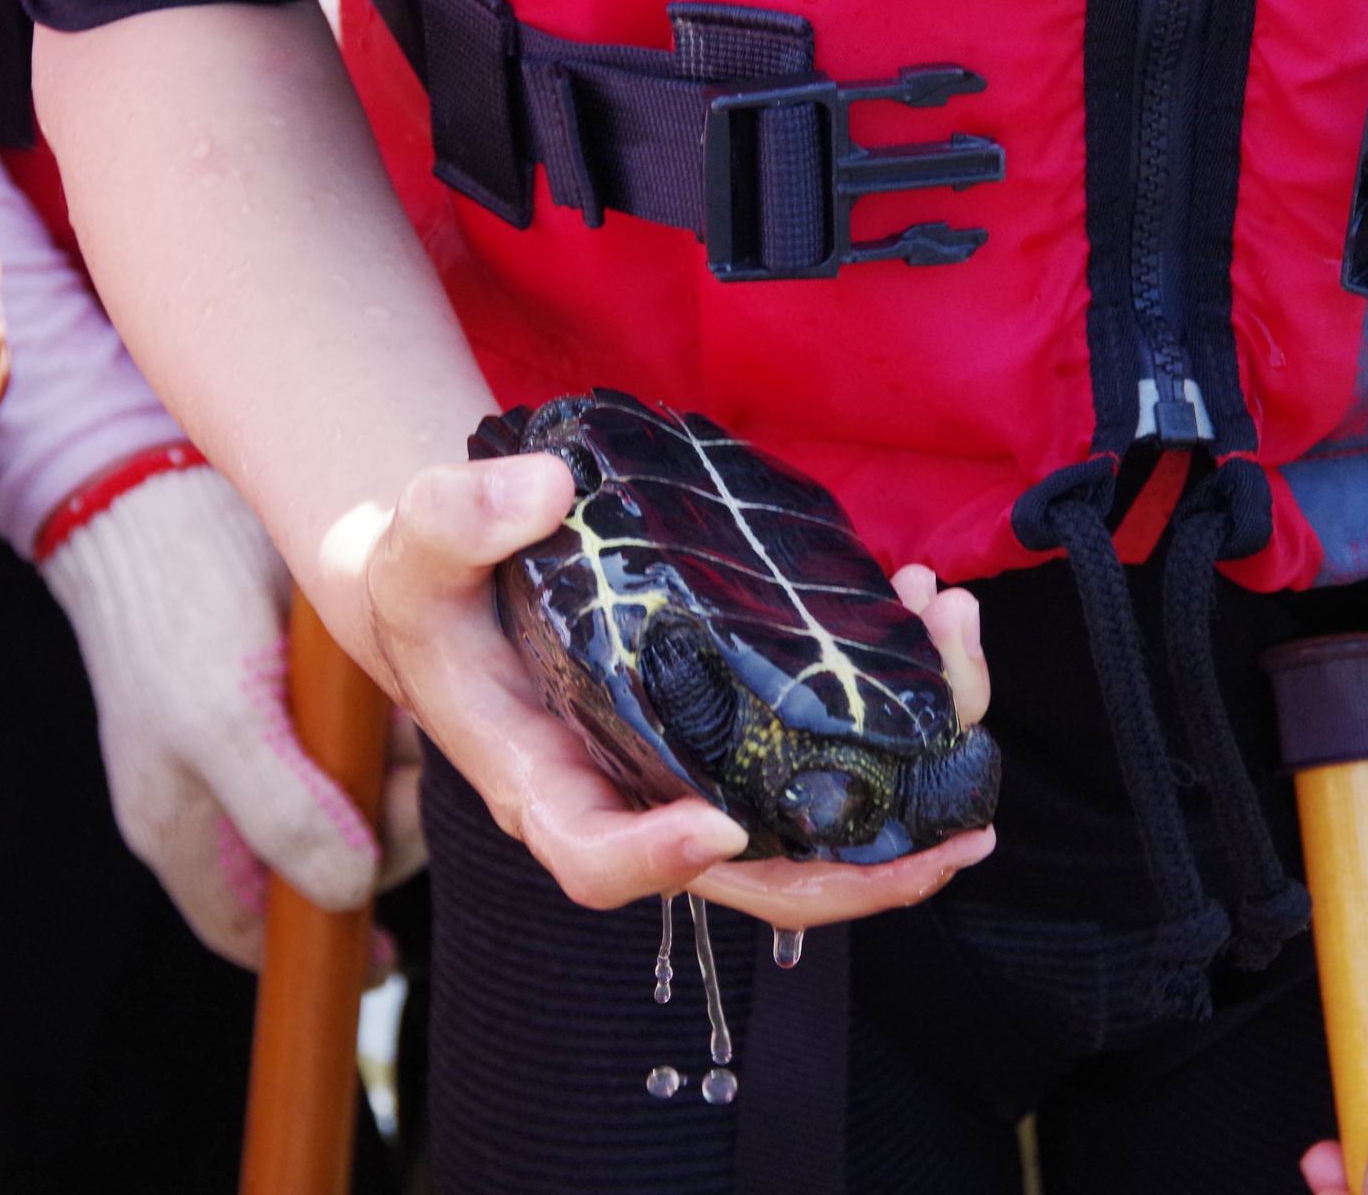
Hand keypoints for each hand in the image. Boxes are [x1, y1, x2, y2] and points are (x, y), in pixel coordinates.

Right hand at [42, 463, 422, 967]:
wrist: (165, 487)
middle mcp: (226, 796)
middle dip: (380, 833)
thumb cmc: (175, 608)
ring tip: (404, 723)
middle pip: (326, 862)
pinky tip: (407, 694)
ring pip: (358, 798)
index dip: (319, 944)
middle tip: (407, 776)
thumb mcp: (220, 717)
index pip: (255, 928)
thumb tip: (348, 893)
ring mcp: (265, 742)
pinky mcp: (303, 692)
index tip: (390, 950)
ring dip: (397, 772)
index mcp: (185, 830)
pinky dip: (395, 725)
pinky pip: (365, 736)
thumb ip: (282, 813)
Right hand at [364, 457, 993, 924]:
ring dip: (909, 770)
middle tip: (957, 842)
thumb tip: (548, 490)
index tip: (717, 821)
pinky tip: (923, 619)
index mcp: (546, 786)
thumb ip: (453, 523)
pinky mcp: (738, 727)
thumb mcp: (410, 555)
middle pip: (753, 877)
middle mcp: (636, 800)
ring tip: (957, 658)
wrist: (464, 594)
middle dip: (861, 877)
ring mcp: (697, 770)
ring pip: (813, 819)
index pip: (597, 859)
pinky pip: (826, 748)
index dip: (658, 859)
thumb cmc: (434, 593)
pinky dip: (892, 702)